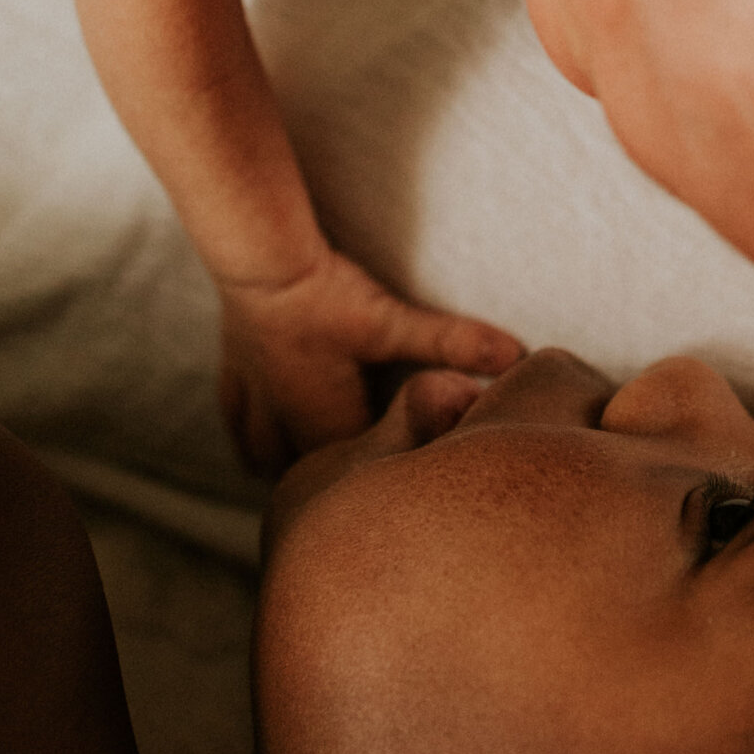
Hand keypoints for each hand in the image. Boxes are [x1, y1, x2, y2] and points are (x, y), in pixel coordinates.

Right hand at [217, 248, 522, 473]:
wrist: (257, 260)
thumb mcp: (394, 322)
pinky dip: (250, 436)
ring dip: (286, 468)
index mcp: (325, 423)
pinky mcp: (236, 368)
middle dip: (332, 486)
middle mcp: (284, 421)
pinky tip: (256, 444)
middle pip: (308, 475)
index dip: (386, 482)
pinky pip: (238, 419)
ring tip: (308, 477)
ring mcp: (255, 397)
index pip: (358, 474)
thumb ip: (454, 342)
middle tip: (365, 493)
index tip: (413, 490)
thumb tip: (517, 355)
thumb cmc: (326, 297)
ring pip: (264, 455)